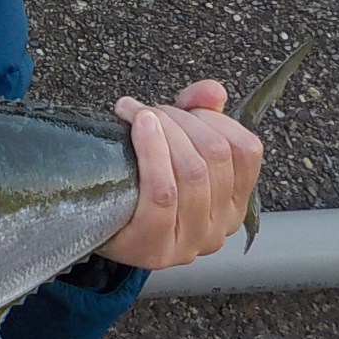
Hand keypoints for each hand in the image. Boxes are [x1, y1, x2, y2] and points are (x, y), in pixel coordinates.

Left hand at [95, 81, 264, 270]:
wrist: (92, 223)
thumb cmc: (136, 182)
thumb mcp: (171, 144)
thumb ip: (197, 112)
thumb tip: (213, 90)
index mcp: (234, 201)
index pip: (246, 150)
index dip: (214, 117)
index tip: (181, 105)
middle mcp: (220, 226)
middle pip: (215, 155)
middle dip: (179, 119)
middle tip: (147, 110)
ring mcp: (191, 242)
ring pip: (191, 171)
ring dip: (163, 129)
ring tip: (135, 114)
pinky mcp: (156, 248)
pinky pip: (162, 192)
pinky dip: (152, 151)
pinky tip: (138, 126)